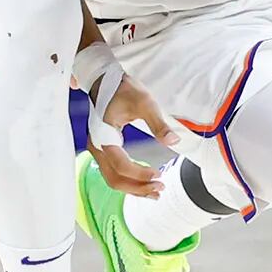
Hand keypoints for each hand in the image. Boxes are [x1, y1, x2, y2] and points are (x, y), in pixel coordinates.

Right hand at [88, 71, 181, 198]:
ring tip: (155, 192)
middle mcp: (97, 146)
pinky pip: (113, 171)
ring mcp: (98, 149)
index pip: (121, 165)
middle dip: (137, 188)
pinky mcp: (103, 149)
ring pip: (113, 179)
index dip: (140, 174)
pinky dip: (128, 181)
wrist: (105, 79)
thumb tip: (174, 141)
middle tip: (159, 190)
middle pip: (114, 178)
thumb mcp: (144, 102)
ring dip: (133, 188)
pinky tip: (143, 184)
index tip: (159, 174)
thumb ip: (158, 124)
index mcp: (104, 136)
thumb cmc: (122, 89)